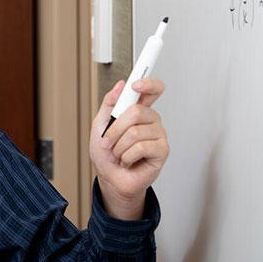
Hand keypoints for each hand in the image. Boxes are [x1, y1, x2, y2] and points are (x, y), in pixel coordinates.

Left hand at [89, 79, 169, 219]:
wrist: (110, 178)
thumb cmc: (107, 154)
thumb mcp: (100, 125)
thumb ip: (110, 104)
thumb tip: (120, 85)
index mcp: (138, 110)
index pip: (152, 90)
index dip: (147, 83)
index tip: (135, 84)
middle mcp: (150, 120)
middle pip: (136, 111)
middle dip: (115, 129)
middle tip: (109, 141)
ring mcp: (158, 134)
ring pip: (135, 132)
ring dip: (118, 146)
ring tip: (119, 154)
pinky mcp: (162, 150)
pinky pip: (141, 147)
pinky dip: (127, 156)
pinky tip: (128, 160)